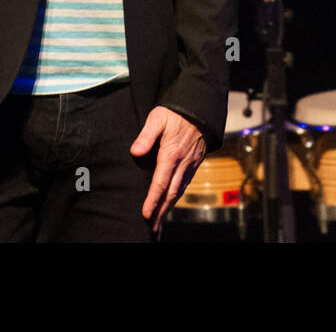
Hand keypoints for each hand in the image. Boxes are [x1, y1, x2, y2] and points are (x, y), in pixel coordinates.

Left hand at [130, 106, 206, 233]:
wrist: (201, 109)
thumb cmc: (176, 113)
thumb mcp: (158, 118)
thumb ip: (146, 135)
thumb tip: (135, 152)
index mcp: (171, 153)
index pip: (161, 182)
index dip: (153, 200)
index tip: (146, 214)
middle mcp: (183, 163)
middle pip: (171, 193)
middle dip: (161, 211)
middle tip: (152, 227)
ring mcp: (191, 164)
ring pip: (179, 191)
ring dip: (169, 207)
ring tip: (160, 220)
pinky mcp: (195, 163)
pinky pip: (186, 184)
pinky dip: (178, 196)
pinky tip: (172, 202)